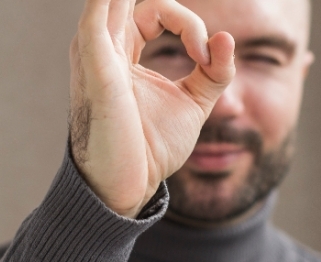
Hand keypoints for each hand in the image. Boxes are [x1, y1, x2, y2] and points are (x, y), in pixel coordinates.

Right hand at [69, 0, 234, 216]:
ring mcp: (95, 56)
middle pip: (133, 1)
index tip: (205, 59)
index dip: (188, 25)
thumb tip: (226, 38)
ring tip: (158, 6)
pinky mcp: (95, 70)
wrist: (130, 185)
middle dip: (169, 9)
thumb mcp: (194, 102)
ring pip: (110, 0)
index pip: (155, 11)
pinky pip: (94, 23)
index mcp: (123, 52)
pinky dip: (103, 3)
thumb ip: (214, 71)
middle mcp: (105, 48)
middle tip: (194, 38)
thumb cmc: (151, 147)